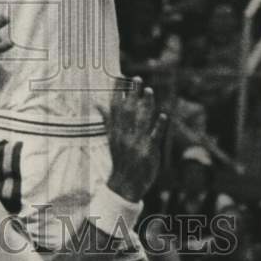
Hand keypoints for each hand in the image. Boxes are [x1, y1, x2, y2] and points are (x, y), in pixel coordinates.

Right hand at [106, 76, 165, 202]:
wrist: (125, 183)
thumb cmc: (120, 159)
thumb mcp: (111, 138)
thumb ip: (107, 119)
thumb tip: (97, 104)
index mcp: (115, 130)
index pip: (115, 107)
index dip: (118, 92)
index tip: (120, 77)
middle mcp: (124, 134)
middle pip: (128, 110)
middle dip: (133, 93)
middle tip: (137, 78)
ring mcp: (136, 142)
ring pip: (141, 120)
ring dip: (146, 105)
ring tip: (150, 90)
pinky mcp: (148, 151)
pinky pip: (154, 136)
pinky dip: (158, 126)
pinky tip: (163, 115)